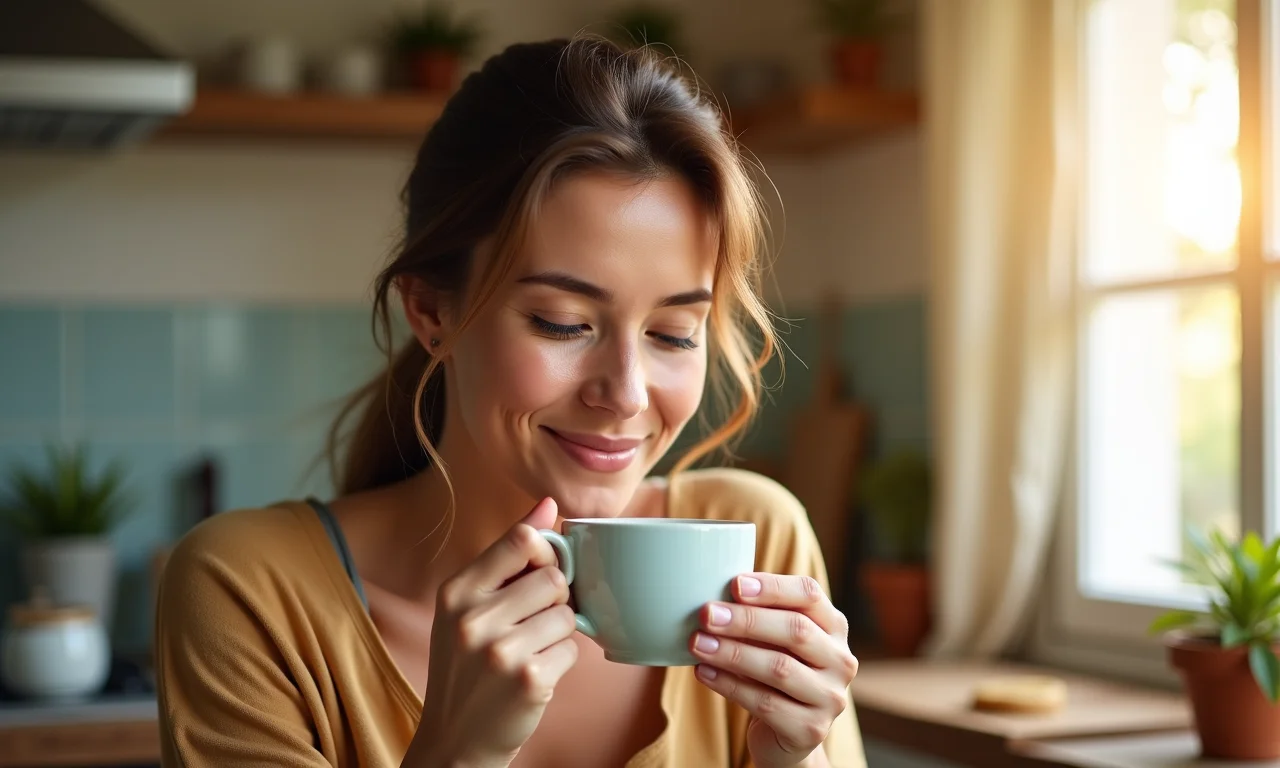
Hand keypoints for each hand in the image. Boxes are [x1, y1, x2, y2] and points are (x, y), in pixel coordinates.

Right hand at [407, 498, 577, 767]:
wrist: (454, 738)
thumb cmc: (468, 664)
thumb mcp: (469, 606)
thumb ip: (507, 554)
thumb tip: (548, 503)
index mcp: (457, 591)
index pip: (521, 539)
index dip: (545, 552)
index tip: (539, 572)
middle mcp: (472, 618)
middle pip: (553, 577)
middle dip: (554, 600)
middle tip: (533, 622)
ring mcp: (500, 651)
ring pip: (567, 615)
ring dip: (560, 633)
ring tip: (531, 650)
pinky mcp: (528, 681)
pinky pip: (571, 650)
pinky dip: (561, 661)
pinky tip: (536, 674)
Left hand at [690, 573, 857, 767]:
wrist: (783, 736)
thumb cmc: (771, 672)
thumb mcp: (771, 640)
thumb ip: (755, 615)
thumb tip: (713, 599)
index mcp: (834, 626)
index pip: (809, 594)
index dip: (773, 587)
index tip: (734, 584)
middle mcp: (840, 661)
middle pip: (796, 630)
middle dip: (746, 620)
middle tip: (707, 614)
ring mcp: (830, 697)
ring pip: (779, 668)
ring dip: (733, 653)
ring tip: (698, 644)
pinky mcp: (810, 730)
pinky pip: (765, 704)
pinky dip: (729, 685)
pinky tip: (703, 672)